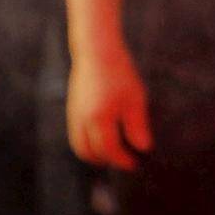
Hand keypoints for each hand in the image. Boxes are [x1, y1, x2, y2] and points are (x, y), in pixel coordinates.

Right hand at [65, 43, 152, 168]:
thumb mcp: (135, 100)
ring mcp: (73, 115)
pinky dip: (87, 142)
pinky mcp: (71, 108)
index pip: (109, 150)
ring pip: (79, 145)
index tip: (135, 163)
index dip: (123, 160)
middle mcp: (81, 121)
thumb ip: (137, 127)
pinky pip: (76, 134)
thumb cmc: (119, 74)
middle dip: (106, 161)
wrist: (96, 51)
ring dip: (94, 153)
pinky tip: (103, 136)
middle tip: (124, 161)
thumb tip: (143, 149)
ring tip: (114, 152)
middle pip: (88, 153)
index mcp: (98, 120)